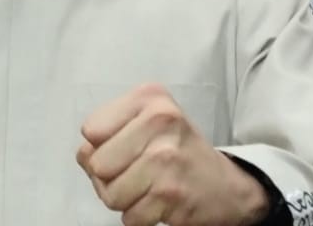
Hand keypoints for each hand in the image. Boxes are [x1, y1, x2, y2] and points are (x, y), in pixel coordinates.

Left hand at [75, 83, 268, 225]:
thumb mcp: (145, 121)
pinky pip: (129, 216)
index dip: (100, 146)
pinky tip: (157, 202)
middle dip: (108, 177)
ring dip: (123, 199)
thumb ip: (107, 130)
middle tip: (134, 173)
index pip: (91, 130)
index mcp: (149, 98)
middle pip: (97, 164)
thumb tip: (84, 156)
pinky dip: (139, 216)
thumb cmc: (176, 150)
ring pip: (110, 194)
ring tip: (145, 188)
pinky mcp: (172, 194)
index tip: (125, 146)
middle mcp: (160, 122)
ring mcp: (167, 159)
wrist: (227, 187)